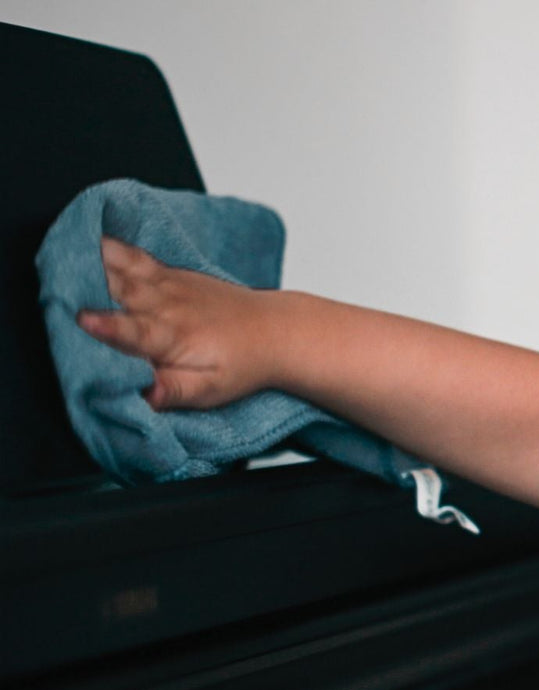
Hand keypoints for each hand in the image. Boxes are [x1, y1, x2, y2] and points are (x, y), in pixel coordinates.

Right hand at [78, 237, 280, 409]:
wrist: (273, 331)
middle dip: (86, 287)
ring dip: (92, 261)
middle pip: (120, 293)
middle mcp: (167, 306)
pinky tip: (92, 237)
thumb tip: (145, 394)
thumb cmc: (242, 364)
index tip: (84, 320)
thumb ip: (175, 390)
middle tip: (55, 284)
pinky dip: (110, 246)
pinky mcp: (169, 274)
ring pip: (124, 269)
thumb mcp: (211, 390)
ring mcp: (168, 285)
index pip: (135, 331)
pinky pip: (134, 256)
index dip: (109, 327)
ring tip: (66, 252)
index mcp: (174, 337)